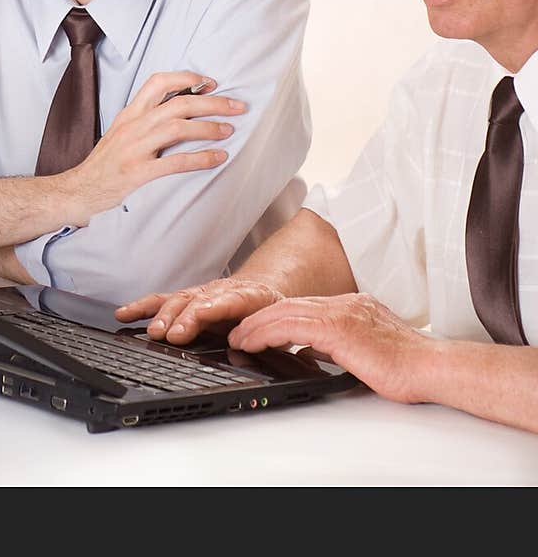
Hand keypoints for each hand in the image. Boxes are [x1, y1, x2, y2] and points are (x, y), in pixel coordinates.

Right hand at [59, 71, 245, 222]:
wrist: (78, 191)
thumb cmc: (104, 163)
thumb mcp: (120, 133)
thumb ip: (144, 120)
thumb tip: (178, 112)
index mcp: (130, 114)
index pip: (158, 82)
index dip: (187, 78)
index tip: (210, 82)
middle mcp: (133, 126)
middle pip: (178, 104)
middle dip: (212, 103)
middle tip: (237, 106)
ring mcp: (135, 149)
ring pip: (178, 128)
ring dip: (209, 127)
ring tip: (229, 130)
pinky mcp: (138, 173)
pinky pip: (175, 162)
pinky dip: (200, 158)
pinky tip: (218, 157)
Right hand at [116, 275, 280, 340]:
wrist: (267, 292)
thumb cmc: (271, 312)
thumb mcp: (278, 323)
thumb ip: (263, 334)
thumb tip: (242, 347)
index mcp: (248, 297)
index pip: (225, 301)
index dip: (206, 312)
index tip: (191, 325)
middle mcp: (220, 291)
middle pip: (196, 301)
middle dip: (179, 318)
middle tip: (167, 336)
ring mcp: (202, 293)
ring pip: (178, 299)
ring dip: (162, 315)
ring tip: (150, 331)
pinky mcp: (189, 298)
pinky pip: (164, 300)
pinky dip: (143, 307)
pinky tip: (125, 314)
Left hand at [228, 293, 437, 402]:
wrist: (429, 366)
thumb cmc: (406, 365)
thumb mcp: (365, 349)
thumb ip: (337, 345)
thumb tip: (311, 351)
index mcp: (352, 306)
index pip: (305, 305)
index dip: (277, 315)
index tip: (259, 326)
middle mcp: (345, 303)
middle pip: (290, 304)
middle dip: (260, 318)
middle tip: (239, 331)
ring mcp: (342, 312)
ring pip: (286, 311)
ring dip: (258, 325)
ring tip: (240, 338)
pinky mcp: (338, 328)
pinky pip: (293, 326)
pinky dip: (269, 332)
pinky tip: (256, 341)